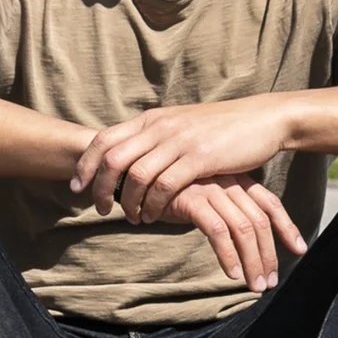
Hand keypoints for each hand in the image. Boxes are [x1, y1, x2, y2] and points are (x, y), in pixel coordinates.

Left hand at [73, 98, 293, 223]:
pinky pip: (165, 186)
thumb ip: (154, 137)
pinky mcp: (199, 158)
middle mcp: (160, 126)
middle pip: (113, 158)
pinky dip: (154, 206)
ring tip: (132, 218)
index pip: (104, 139)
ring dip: (129, 202)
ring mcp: (179, 141)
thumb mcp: (180, 125)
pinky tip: (155, 217)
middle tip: (101, 210)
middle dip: (100, 188)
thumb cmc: (221, 127)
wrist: (261, 120)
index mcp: (151, 118)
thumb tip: (128, 155)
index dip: (85, 164)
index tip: (76, 187)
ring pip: (137, 176)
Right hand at [160, 175, 308, 292]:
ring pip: (243, 229)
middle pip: (259, 221)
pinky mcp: (192, 200)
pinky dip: (228, 255)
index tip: (299, 250)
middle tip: (269, 282)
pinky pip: (218, 231)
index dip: (287, 227)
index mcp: (236, 179)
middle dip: (268, 255)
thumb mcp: (207, 196)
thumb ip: (228, 209)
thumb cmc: (172, 191)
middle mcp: (228, 182)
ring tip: (255, 285)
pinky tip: (232, 274)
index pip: (269, 203)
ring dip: (253, 261)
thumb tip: (249, 239)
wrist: (137, 177)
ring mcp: (210, 189)